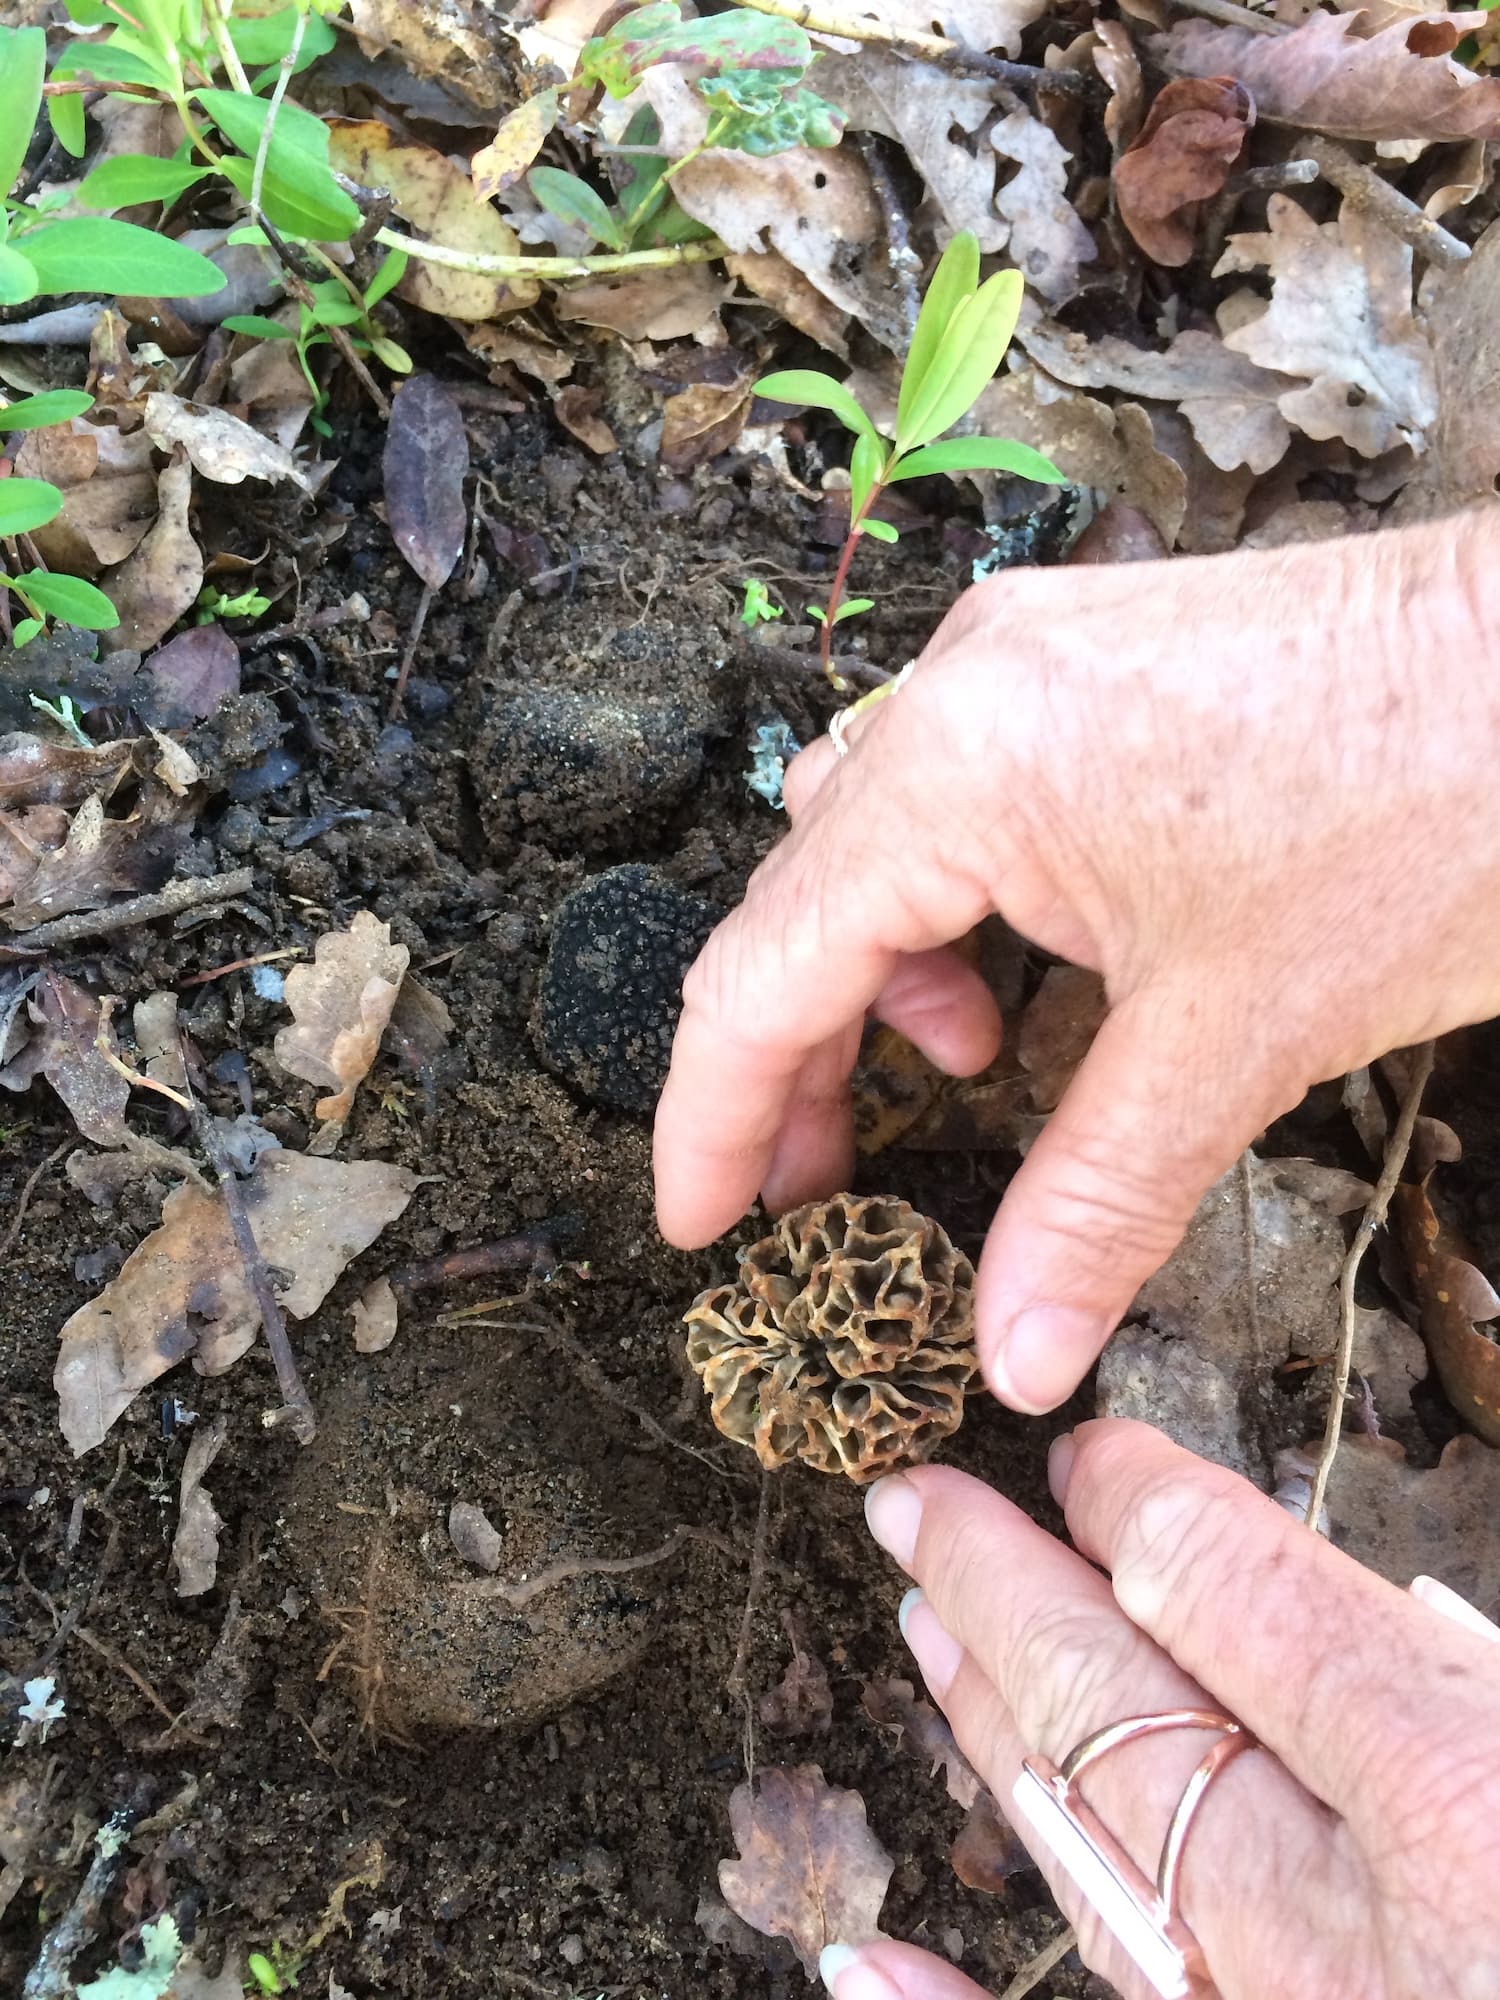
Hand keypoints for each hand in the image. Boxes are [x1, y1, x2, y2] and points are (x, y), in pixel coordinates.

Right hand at [653, 517, 1499, 1409]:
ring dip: (884, 974)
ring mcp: (1020, 654)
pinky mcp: (1080, 657)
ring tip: (969, 1063)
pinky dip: (956, 898)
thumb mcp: (1237, 1039)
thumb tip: (1012, 1351)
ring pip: (869, 839)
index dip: (712, 1118)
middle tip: (824, 1189)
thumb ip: (1092, 1201)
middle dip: (804, 1061)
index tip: (695, 1223)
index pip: (761, 970)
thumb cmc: (1440, 813)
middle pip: (802, 902)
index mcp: (962, 768)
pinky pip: (951, 785)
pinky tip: (1031, 965)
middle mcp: (960, 686)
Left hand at [826, 1418, 1499, 1999]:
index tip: (1094, 1457)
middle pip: (1127, 1708)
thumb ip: (1457, 1670)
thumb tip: (1378, 1617)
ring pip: (1089, 1857)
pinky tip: (862, 1962)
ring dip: (988, 1731)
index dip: (1146, 1504)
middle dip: (1008, 1587)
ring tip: (918, 1629)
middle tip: (916, 1506)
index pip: (1241, 1598)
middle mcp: (1354, 1935)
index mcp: (1475, 1805)